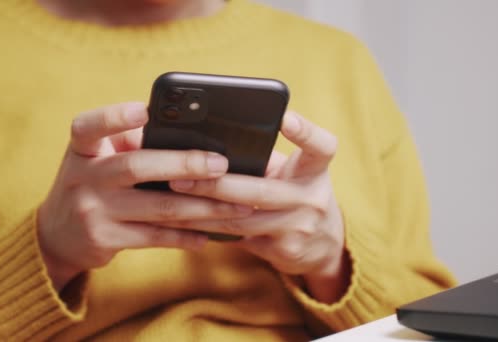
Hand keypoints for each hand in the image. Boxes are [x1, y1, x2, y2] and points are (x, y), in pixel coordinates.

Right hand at [37, 102, 252, 290]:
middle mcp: (83, 178)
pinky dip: (185, 236)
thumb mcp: (96, 157)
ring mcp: (93, 211)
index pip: (89, 126)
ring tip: (236, 206)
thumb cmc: (92, 183)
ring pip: (157, 208)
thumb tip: (187, 129)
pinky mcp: (105, 240)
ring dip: (202, 207)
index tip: (145, 111)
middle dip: (185, 164)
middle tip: (222, 165)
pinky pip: (155, 237)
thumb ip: (129, 141)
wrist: (57, 236)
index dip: (115, 117)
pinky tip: (209, 235)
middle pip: (137, 166)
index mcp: (82, 149)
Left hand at [166, 111, 348, 302]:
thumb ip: (264, 160)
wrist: (324, 245)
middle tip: (181, 176)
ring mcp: (300, 227)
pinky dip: (209, 230)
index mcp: (315, 170)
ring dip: (202, 210)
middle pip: (261, 190)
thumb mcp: (292, 174)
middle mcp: (313, 198)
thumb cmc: (296, 195)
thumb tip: (208, 146)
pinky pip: (238, 239)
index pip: (321, 147)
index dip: (305, 131)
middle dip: (216, 184)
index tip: (285, 117)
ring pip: (242, 219)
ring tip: (172, 198)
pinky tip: (185, 224)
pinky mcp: (285, 250)